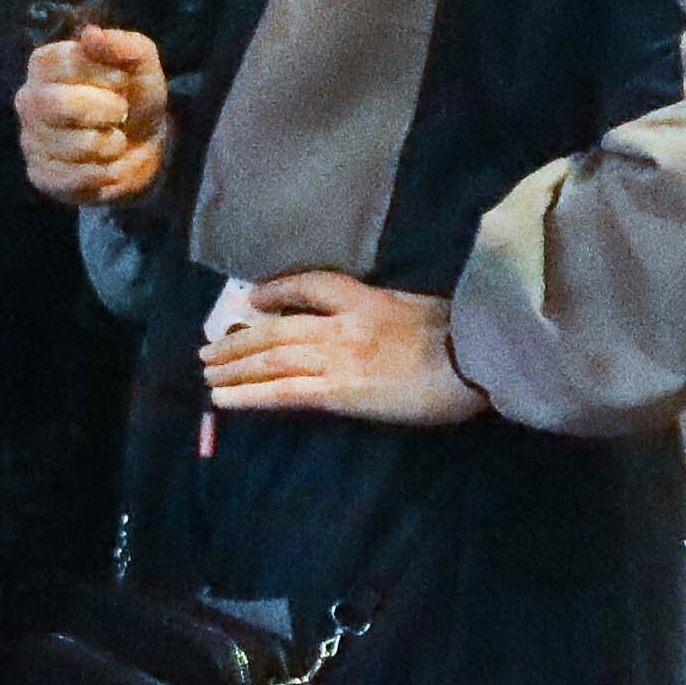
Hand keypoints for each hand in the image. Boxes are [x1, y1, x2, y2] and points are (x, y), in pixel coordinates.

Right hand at [18, 24, 171, 209]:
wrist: (141, 146)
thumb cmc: (133, 97)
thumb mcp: (141, 65)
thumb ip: (123, 45)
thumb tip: (90, 34)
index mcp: (45, 64)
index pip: (63, 63)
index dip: (102, 74)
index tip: (121, 81)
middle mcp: (28, 99)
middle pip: (60, 105)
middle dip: (106, 111)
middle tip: (120, 112)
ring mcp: (30, 139)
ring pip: (74, 145)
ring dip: (111, 144)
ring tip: (113, 139)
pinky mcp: (40, 176)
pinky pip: (73, 178)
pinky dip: (103, 173)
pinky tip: (105, 164)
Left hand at [200, 269, 482, 427]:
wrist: (478, 360)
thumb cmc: (466, 340)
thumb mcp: (424, 310)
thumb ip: (389, 314)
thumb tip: (373, 327)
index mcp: (367, 299)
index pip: (312, 284)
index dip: (277, 289)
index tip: (251, 298)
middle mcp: (343, 324)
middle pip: (278, 327)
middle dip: (239, 338)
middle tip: (208, 348)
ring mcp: (338, 358)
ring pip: (271, 358)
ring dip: (234, 366)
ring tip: (207, 374)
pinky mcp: (340, 392)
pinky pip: (284, 393)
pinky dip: (250, 395)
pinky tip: (224, 400)